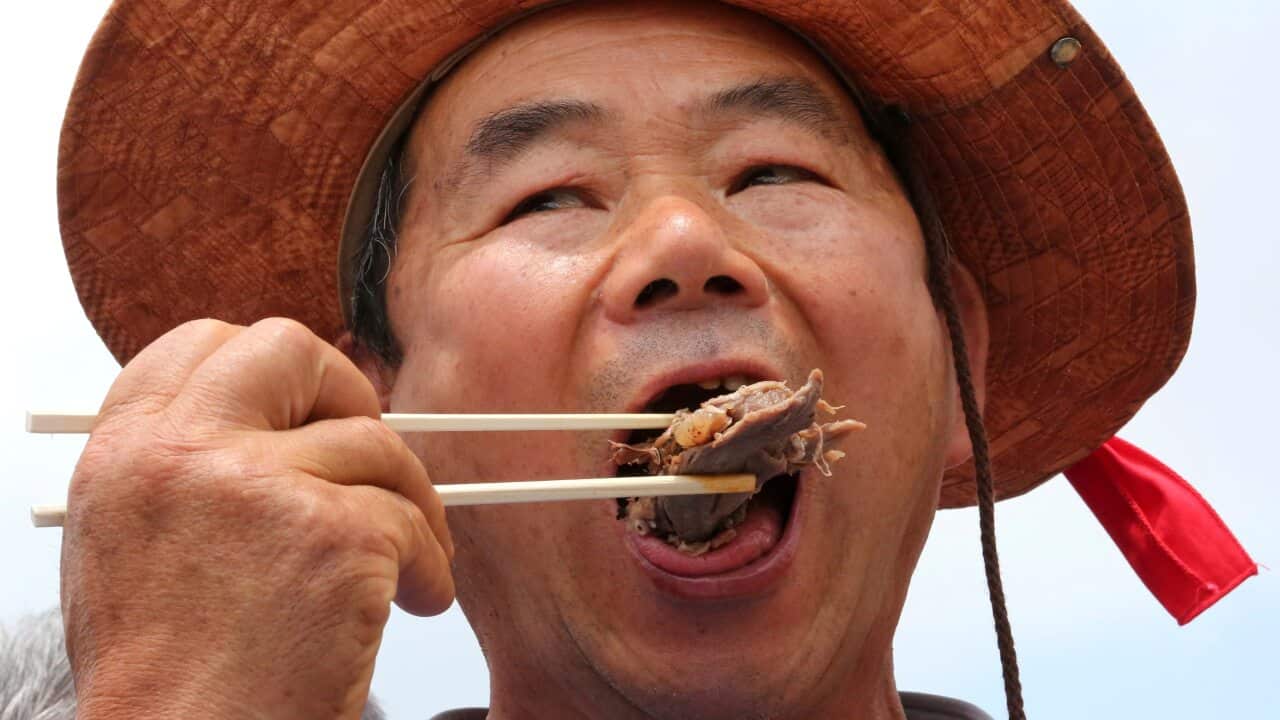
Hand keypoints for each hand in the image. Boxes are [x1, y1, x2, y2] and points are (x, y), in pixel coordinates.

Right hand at [60, 318, 453, 719]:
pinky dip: (427, 565)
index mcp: (125, 452)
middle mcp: (183, 452)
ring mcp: (260, 485)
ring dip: (407, 504)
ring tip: (405, 566)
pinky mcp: (332, 535)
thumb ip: (188, 469)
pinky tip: (413, 603)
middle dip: (347, 392)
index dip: (270, 369)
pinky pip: (412, 521)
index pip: (203, 345)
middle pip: (289, 350)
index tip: (308, 407)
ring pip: (374, 446)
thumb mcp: (136, 545)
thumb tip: (276, 427)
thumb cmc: (168, 679)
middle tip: (372, 453)